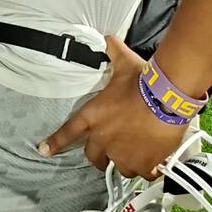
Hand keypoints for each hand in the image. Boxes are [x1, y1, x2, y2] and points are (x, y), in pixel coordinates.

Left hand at [38, 37, 185, 178]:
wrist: (166, 98)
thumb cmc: (143, 81)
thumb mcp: (123, 62)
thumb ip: (113, 52)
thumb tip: (109, 39)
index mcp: (92, 115)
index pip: (68, 132)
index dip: (55, 142)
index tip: (45, 150)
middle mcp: (102, 138)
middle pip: (93, 157)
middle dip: (101, 155)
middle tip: (111, 151)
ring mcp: (122, 153)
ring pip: (118, 167)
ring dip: (124, 162)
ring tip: (135, 153)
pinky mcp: (142, 163)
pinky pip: (142, 173)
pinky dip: (146, 168)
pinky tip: (153, 161)